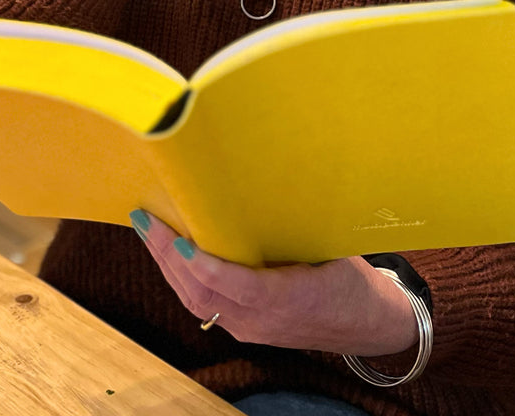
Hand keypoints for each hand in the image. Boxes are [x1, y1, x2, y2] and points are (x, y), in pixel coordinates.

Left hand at [129, 210, 417, 355]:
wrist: (369, 325)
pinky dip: (182, 279)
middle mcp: (262, 321)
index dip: (200, 264)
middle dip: (167, 256)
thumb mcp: (331, 248)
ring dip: (168, 267)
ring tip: (149, 231)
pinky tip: (171, 255)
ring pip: (196, 302)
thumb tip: (261, 184)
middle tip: (145, 220)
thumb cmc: (353, 279)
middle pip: (201, 293)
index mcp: (288, 298)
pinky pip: (206, 306)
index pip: (232, 286)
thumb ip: (294, 228)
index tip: (177, 239)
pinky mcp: (246, 329)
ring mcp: (251, 329)